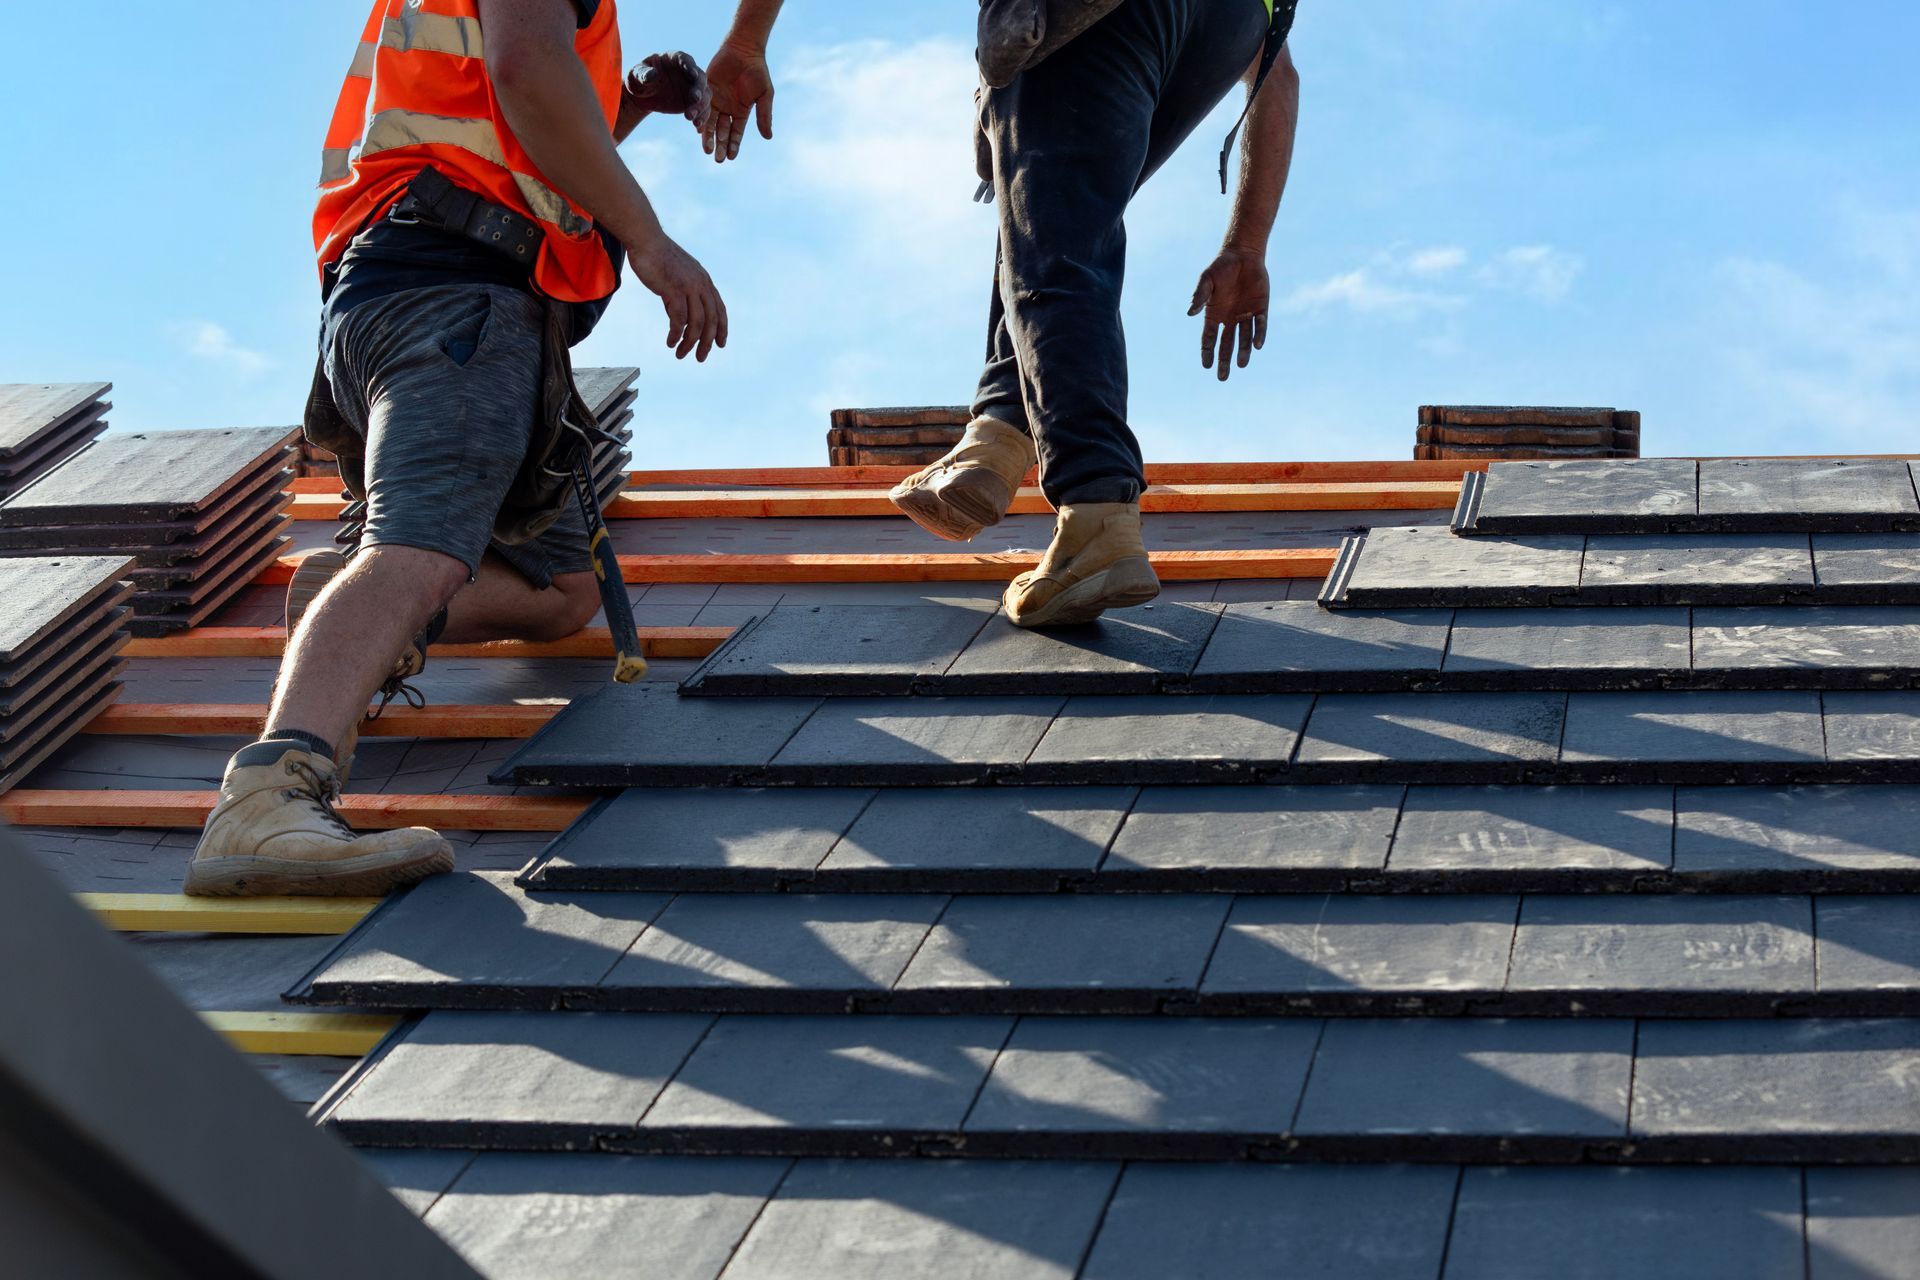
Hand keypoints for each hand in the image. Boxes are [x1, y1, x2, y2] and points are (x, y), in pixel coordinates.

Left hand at [625, 52, 710, 126]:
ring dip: (701, 106)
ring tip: (689, 116)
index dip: (690, 66)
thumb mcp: (636, 75)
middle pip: (700, 78)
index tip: (693, 74)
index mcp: (673, 59)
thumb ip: (644, 74)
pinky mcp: (693, 102)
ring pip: (704, 95)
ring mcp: (692, 87)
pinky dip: (702, 116)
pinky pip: (702, 109)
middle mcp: (687, 71)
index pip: (685, 59)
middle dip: (699, 88)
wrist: (642, 96)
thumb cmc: (638, 80)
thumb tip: (653, 75)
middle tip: (695, 98)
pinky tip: (696, 124)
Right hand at [627, 236, 726, 361]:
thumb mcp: (677, 276)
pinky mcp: (673, 290)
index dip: (722, 328)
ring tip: (681, 354)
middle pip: (710, 320)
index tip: (720, 344)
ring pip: (696, 323)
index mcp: (704, 280)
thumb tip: (679, 319)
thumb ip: (682, 296)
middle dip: (707, 342)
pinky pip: (679, 319)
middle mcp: (700, 284)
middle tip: (700, 358)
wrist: (646, 240)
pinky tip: (670, 342)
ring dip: (690, 343)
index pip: (719, 309)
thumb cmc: (658, 257)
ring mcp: (688, 287)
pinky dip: (676, 334)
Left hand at [703, 40, 773, 162]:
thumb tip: (768, 138)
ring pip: (710, 122)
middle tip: (717, 159)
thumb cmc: (757, 71)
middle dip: (720, 145)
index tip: (731, 158)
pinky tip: (698, 128)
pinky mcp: (706, 90)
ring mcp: (716, 100)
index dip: (734, 145)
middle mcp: (727, 109)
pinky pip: (702, 106)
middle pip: (722, 131)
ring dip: (708, 136)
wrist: (743, 49)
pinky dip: (700, 117)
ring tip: (706, 149)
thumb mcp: (764, 95)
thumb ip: (764, 116)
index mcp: (741, 112)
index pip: (736, 133)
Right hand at [1188, 248, 1269, 381]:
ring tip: (1241, 365)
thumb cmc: (1221, 266)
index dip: (1207, 352)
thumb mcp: (1207, 280)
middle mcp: (1230, 318)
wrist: (1243, 254)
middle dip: (1224, 361)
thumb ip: (1199, 296)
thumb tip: (1189, 313)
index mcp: (1214, 314)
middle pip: (1226, 344)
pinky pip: (1260, 325)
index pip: (1209, 339)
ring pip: (1244, 338)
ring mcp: (1246, 315)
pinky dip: (1259, 335)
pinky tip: (1257, 346)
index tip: (1206, 366)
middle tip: (1222, 377)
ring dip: (1243, 352)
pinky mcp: (1260, 308)